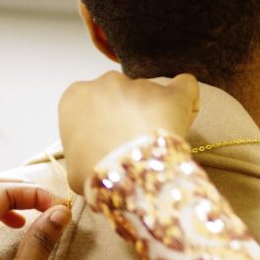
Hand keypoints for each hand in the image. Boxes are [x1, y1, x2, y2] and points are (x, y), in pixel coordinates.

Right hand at [58, 71, 199, 192]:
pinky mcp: (172, 93)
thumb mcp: (72, 168)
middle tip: (132, 146)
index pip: (89, 105)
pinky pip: (185, 87)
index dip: (100, 124)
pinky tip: (182, 118)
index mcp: (76, 97)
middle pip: (119, 96)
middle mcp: (105, 82)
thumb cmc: (95, 174)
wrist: (125, 177)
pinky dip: (186, 101)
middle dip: (126, 116)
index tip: (107, 143)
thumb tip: (92, 158)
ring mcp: (140, 84)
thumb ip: (80, 153)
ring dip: (153, 115)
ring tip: (156, 145)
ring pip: (150, 96)